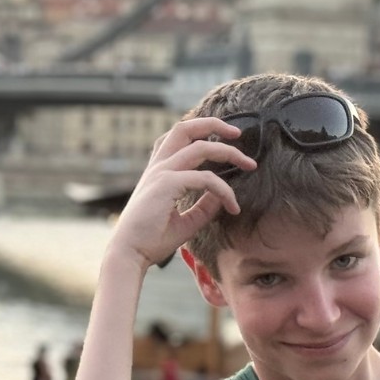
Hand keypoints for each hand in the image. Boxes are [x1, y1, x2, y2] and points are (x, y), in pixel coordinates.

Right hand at [107, 118, 256, 273]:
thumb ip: (204, 207)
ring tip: (249, 164)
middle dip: (214, 124)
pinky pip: (205, 179)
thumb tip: (223, 197)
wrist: (130, 255)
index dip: (202, 135)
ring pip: (200, 146)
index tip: (227, 145)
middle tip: (238, 134)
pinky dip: (224, 189)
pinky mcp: (167, 184)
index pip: (178, 139)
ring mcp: (161, 173)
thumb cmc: (152, 240)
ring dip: (228, 151)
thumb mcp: (185, 222)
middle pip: (185, 128)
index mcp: (158, 172)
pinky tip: (233, 206)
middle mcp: (158, 167)